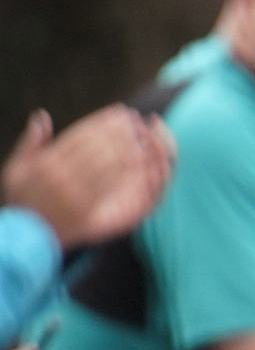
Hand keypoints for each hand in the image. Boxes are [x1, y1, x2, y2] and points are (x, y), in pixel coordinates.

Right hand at [5, 106, 174, 251]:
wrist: (25, 236)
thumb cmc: (22, 200)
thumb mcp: (16, 168)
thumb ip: (30, 142)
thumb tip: (42, 116)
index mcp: (45, 163)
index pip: (79, 135)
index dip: (101, 121)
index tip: (118, 112)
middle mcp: (59, 176)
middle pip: (95, 147)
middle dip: (117, 131)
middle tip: (135, 120)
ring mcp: (73, 194)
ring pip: (105, 165)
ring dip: (126, 148)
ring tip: (143, 137)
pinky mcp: (86, 210)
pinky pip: (110, 187)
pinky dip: (126, 173)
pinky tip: (141, 162)